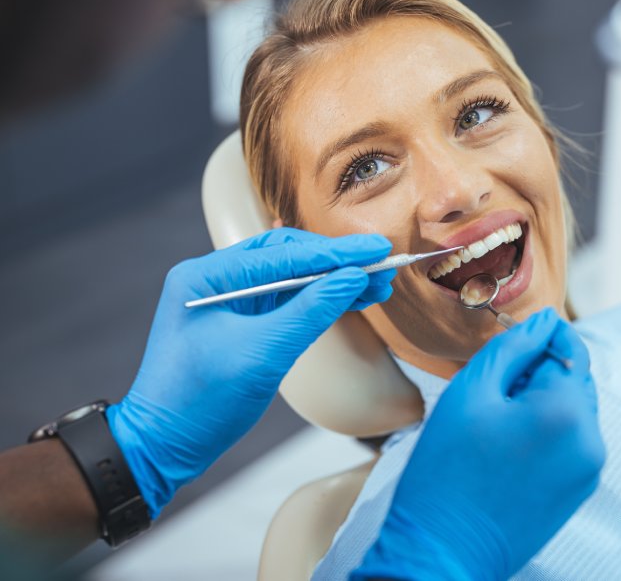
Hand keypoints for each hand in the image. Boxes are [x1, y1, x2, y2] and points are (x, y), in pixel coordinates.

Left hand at [106, 228, 393, 516]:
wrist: (162, 447)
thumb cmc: (200, 402)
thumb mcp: (263, 354)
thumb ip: (311, 311)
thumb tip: (353, 278)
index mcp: (207, 277)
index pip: (284, 254)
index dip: (336, 252)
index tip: (377, 248)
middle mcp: (214, 279)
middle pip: (288, 258)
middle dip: (338, 262)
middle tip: (382, 262)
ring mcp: (227, 300)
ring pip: (290, 279)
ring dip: (333, 281)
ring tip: (377, 284)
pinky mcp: (239, 323)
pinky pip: (285, 302)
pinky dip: (318, 300)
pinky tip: (350, 298)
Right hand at [353, 308, 604, 580]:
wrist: (442, 551)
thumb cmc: (446, 471)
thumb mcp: (471, 392)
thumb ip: (514, 347)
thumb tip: (545, 320)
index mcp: (566, 412)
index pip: (569, 348)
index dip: (540, 339)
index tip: (511, 344)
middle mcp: (591, 440)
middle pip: (574, 379)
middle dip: (539, 374)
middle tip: (492, 393)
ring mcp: (589, 470)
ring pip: (573, 409)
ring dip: (542, 403)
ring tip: (496, 425)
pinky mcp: (580, 491)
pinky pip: (571, 441)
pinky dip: (546, 432)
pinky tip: (507, 448)